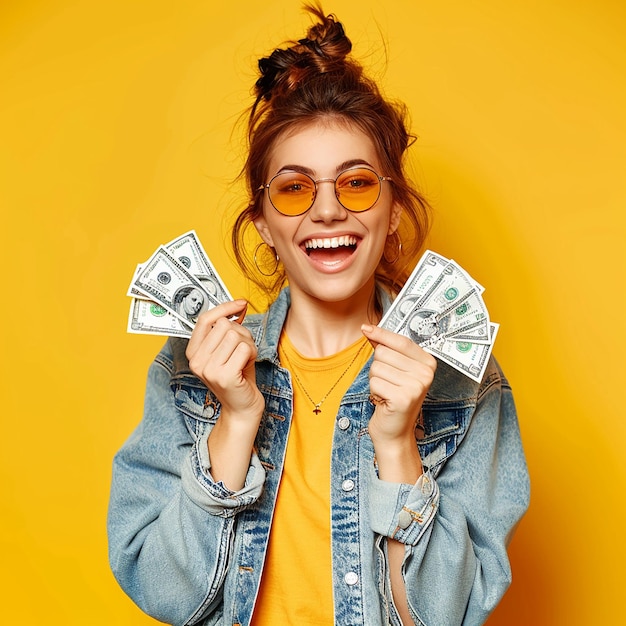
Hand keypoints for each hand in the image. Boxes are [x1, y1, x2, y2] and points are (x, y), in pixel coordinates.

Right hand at [186, 299, 264, 422]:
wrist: (242, 407)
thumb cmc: (238, 376)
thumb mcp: (227, 350)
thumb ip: (228, 329)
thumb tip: (238, 306)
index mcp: (193, 352)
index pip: (205, 319)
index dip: (224, 307)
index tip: (241, 304)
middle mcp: (197, 361)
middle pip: (224, 325)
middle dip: (241, 333)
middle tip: (243, 350)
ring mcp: (209, 370)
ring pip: (235, 335)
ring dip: (248, 344)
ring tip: (245, 359)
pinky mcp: (224, 376)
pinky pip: (244, 348)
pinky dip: (252, 353)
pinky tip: (247, 365)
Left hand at [361, 324, 436, 481]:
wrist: (394, 432)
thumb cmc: (393, 399)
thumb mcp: (395, 371)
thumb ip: (386, 349)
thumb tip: (369, 329)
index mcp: (428, 363)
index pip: (401, 341)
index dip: (381, 333)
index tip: (366, 328)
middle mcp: (426, 374)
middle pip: (384, 352)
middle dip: (378, 367)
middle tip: (388, 383)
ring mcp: (416, 386)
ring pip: (377, 367)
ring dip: (375, 381)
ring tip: (386, 392)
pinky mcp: (403, 398)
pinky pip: (375, 383)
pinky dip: (374, 392)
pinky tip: (384, 401)